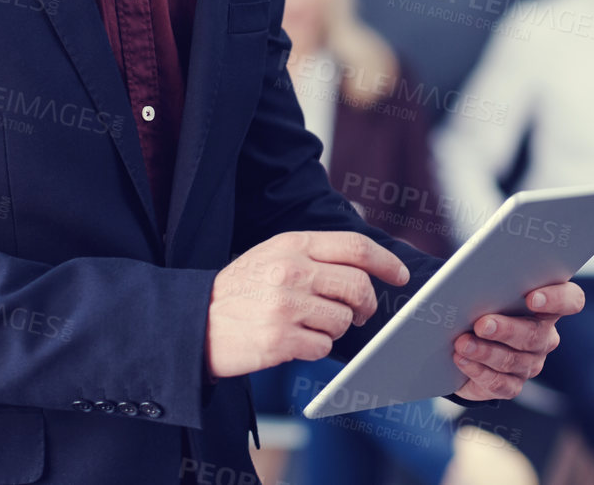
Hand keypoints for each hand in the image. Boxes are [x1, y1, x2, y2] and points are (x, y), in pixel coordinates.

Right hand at [205, 231, 408, 379]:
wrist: (194, 323)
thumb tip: (362, 262)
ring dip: (334, 328)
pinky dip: (314, 348)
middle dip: (367, 304)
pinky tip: (293, 341)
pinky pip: (322, 347)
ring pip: (343, 320)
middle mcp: (291, 271)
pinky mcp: (280, 340)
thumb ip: (313, 254)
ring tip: (307, 325)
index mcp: (292, 244)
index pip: (355, 247)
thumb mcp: (272, 255)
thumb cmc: (240, 290)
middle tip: (360, 313)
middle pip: (358, 287)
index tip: (400, 275)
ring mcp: (286, 306)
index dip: (385, 261)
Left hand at [450, 282, 582, 400]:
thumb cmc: (479, 303)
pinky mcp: (512, 385)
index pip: (571, 300)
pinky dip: (479, 371)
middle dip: (506, 329)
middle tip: (482, 324)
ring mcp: (531, 362)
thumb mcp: (486, 288)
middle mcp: (544, 335)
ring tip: (462, 343)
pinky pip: (500, 383)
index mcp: (548, 305)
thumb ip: (492, 282)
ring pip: (513, 360)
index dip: (557, 299)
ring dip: (485, 351)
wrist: (460, 340)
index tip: (532, 298)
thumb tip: (474, 278)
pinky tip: (462, 360)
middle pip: (535, 334)